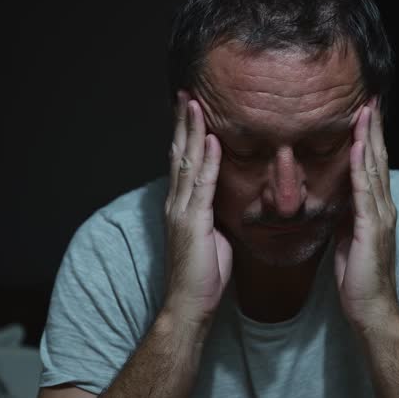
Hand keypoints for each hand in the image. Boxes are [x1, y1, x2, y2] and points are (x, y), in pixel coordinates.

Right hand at [163, 91, 232, 325]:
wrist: (189, 303)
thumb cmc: (202, 275)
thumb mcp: (210, 236)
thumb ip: (211, 214)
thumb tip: (222, 202)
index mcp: (180, 205)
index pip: (182, 161)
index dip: (185, 133)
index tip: (190, 109)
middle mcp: (176, 203)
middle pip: (179, 153)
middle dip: (183, 122)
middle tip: (186, 94)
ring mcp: (182, 211)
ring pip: (187, 163)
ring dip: (192, 132)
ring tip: (196, 104)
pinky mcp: (194, 223)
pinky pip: (203, 185)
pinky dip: (207, 161)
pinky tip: (212, 140)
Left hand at [334, 98, 398, 333]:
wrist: (371, 308)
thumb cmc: (360, 277)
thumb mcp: (350, 238)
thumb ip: (349, 215)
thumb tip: (339, 198)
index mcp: (377, 208)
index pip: (373, 165)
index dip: (369, 137)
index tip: (364, 111)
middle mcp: (384, 206)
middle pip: (378, 158)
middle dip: (373, 127)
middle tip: (369, 98)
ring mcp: (380, 216)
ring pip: (374, 168)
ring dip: (368, 137)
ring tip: (365, 110)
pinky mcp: (371, 228)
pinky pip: (364, 191)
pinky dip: (361, 167)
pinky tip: (357, 147)